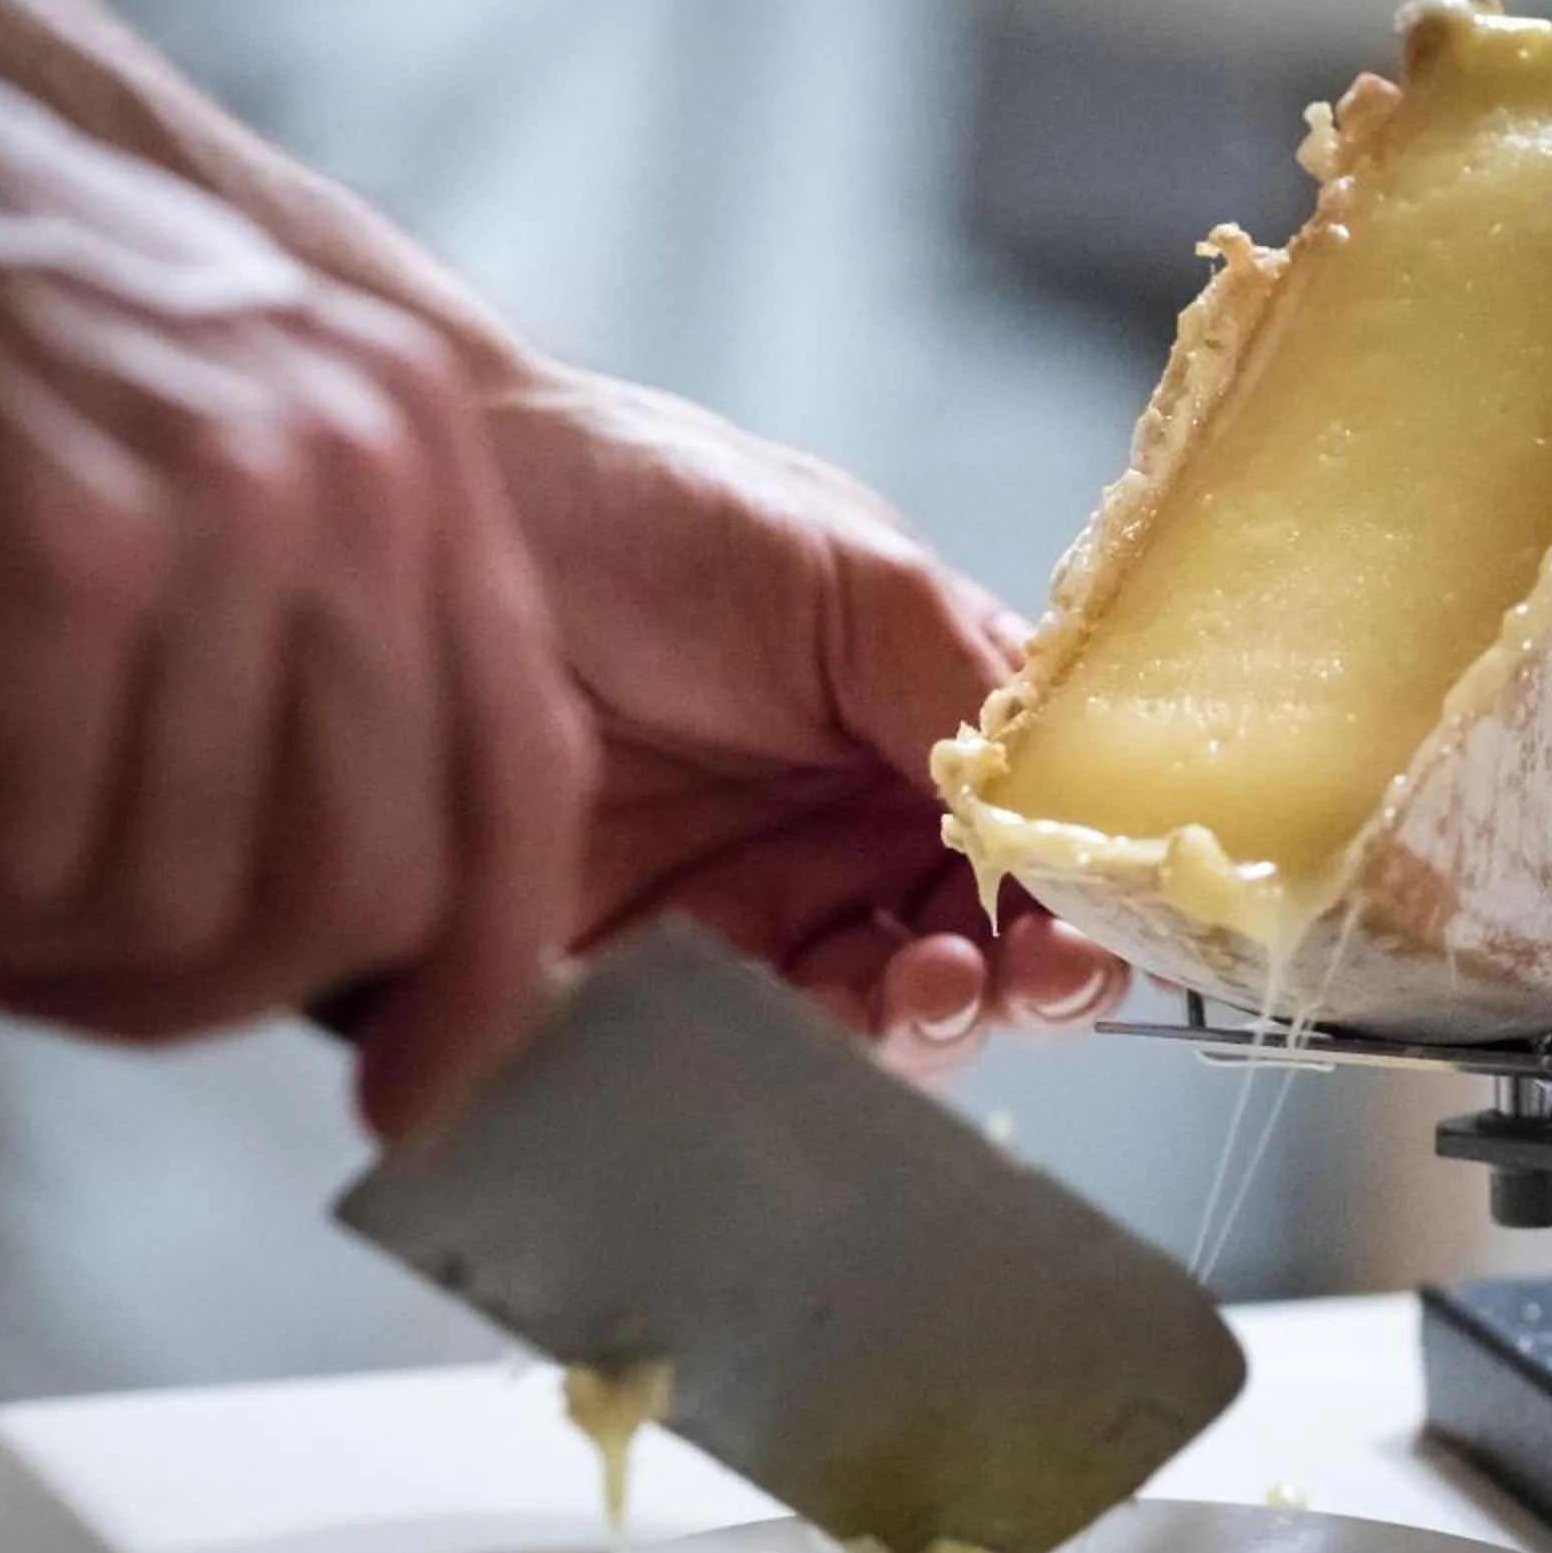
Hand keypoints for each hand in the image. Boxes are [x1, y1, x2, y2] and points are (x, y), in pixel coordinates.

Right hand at [0, 0, 595, 1134]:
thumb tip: (336, 931)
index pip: (527, 783)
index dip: (484, 982)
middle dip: (195, 996)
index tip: (411, 1090)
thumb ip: (320, 658)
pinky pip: (27, 850)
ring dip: (20, 926)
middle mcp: (364, 483)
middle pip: (365, 886)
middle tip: (54, 970)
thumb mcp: (227, 462)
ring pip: (182, 893)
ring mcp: (226, 509)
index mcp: (429, 472)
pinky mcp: (62, 547)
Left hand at [482, 365, 1127, 1076]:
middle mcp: (854, 824)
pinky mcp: (652, 965)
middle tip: (1026, 975)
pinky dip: (805, 1049)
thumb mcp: (847, 570)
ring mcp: (756, 900)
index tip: (1104, 920)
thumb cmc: (642, 502)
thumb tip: (1080, 803)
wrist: (447, 519)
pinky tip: (815, 1013)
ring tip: (926, 986)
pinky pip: (751, 1040)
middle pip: (984, 947)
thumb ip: (968, 686)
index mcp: (926, 723)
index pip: (1044, 838)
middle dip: (1028, 980)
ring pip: (885, 1011)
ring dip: (932, 1022)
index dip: (1087, 893)